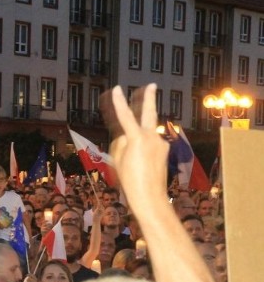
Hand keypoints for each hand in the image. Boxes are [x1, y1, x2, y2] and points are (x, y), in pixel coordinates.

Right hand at [108, 84, 168, 203]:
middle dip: (149, 98)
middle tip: (152, 85)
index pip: (125, 116)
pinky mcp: (164, 151)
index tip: (117, 89)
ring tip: (133, 163)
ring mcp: (160, 143)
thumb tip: (127, 137)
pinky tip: (141, 165)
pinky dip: (143, 151)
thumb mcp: (119, 160)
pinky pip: (150, 145)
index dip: (119, 102)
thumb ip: (122, 143)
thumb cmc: (130, 180)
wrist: (150, 197)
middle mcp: (152, 137)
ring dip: (138, 142)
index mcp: (137, 138)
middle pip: (149, 113)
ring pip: (145, 135)